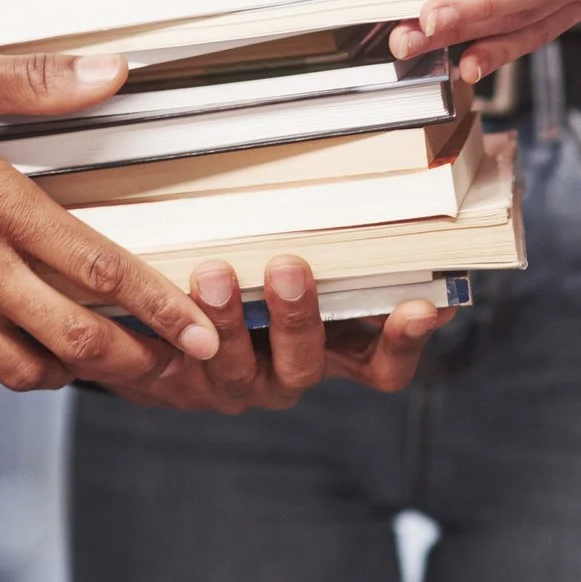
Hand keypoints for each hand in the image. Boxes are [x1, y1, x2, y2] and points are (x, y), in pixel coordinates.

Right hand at [0, 45, 221, 399]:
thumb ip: (31, 81)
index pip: (97, 267)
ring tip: (79, 360)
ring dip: (57, 370)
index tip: (199, 329)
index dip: (158, 306)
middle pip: (71, 340)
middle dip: (130, 363)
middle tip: (166, 370)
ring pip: (16, 368)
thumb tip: (110, 71)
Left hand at [103, 259, 452, 412]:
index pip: (383, 366)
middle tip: (288, 267)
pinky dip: (166, 332)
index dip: (402, 341)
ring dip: (226, 320)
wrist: (163, 319)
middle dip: (297, 317)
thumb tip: (418, 198)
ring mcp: (229, 383)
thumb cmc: (256, 271)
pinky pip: (168, 369)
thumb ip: (354, 243)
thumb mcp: (312, 258)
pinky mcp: (172, 383)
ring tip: (213, 272)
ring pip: (234, 368)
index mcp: (331, 352)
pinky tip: (157, 295)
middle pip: (307, 363)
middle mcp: (285, 374)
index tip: (423, 305)